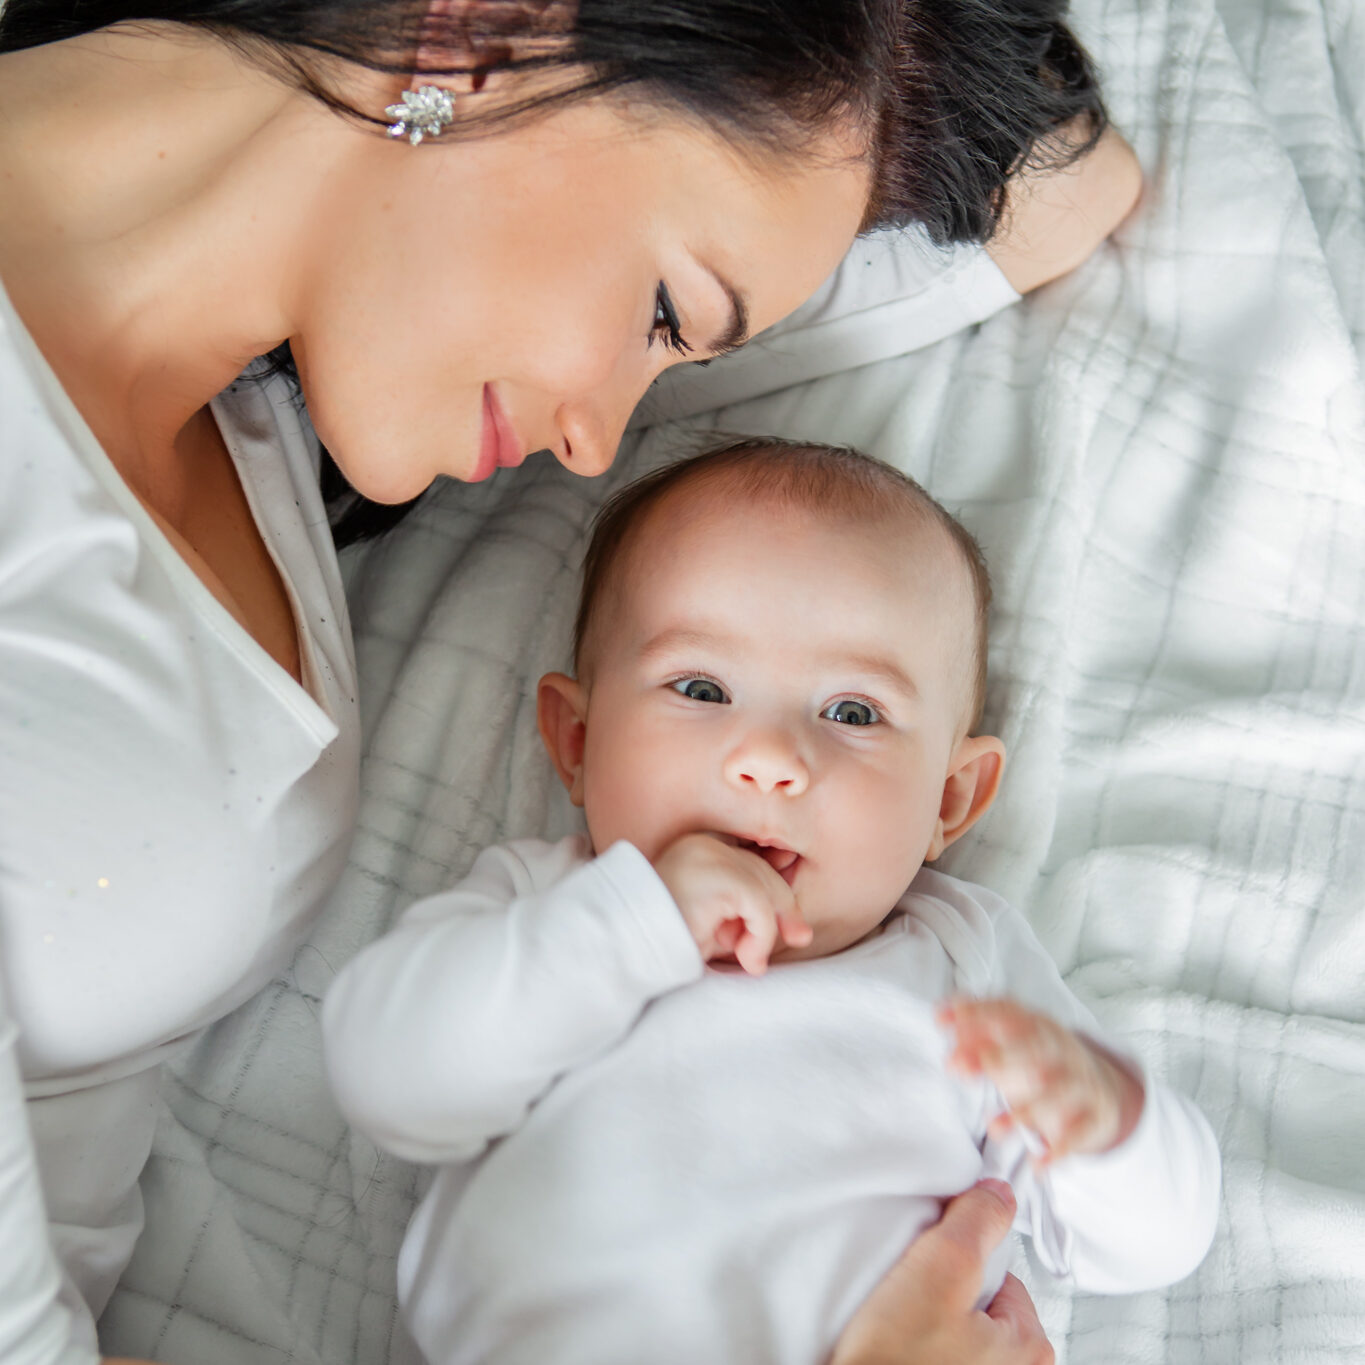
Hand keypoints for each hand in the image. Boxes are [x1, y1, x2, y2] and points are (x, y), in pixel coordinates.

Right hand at [654, 832, 811, 974]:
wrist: (626, 948)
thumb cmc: (668, 942)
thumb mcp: (716, 926)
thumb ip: (748, 918)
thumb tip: (802, 931)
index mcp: (699, 848)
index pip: (752, 863)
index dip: (777, 892)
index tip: (792, 926)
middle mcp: (705, 844)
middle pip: (763, 871)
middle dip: (785, 908)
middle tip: (800, 939)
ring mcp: (709, 855)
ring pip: (766, 888)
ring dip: (767, 932)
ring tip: (751, 961)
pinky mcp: (718, 876)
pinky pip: (760, 906)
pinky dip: (761, 937)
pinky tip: (747, 959)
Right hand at [831, 1180, 1053, 1364]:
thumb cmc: (894, 1359)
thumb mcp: (943, 1267)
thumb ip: (977, 1221)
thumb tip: (999, 1193)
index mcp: (1031, 1349)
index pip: (1002, 1271)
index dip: (961, 1259)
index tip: (933, 1268)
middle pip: (981, 1300)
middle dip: (945, 1292)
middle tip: (913, 1301)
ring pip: (957, 1326)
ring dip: (929, 1318)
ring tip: (901, 1325)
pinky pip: (938, 1350)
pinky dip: (918, 1343)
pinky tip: (897, 1345)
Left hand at [939, 998, 1143, 1163]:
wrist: (1097, 1090)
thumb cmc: (1038, 1066)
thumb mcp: (1008, 1051)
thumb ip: (975, 1046)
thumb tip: (947, 1045)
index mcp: (1035, 1026)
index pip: (1007, 1012)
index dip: (975, 1013)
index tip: (940, 1020)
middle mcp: (1060, 1049)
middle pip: (1036, 1047)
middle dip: (1006, 1055)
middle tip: (981, 1065)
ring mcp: (1080, 1081)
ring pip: (1059, 1091)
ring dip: (1027, 1110)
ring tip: (994, 1129)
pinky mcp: (1095, 1116)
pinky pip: (1080, 1132)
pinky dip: (1060, 1149)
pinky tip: (1038, 1164)